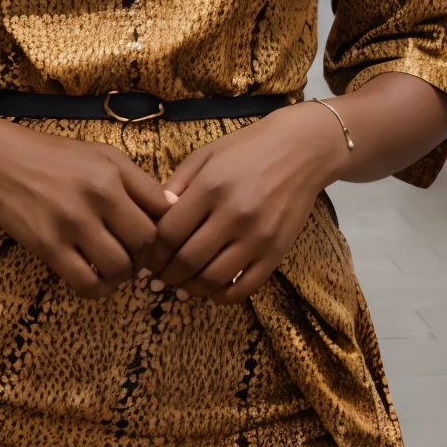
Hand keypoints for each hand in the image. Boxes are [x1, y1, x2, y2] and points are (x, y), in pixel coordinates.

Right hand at [0, 118, 171, 298]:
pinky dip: (98, 289)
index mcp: (114, 175)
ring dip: (123, 274)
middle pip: (145, 243)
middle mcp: (97, 198)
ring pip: (119, 267)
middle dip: (145, 255)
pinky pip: (85, 283)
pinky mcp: (48, 246)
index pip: (161, 214)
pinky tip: (98, 280)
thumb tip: (173, 209)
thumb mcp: (102, 155)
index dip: (166, 231)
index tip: (156, 238)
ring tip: (115, 267)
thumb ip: (139, 181)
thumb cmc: (54, 156)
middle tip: (135, 254)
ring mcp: (71, 224)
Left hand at [134, 106, 342, 303]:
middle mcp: (233, 214)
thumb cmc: (247, 150)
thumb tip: (152, 220)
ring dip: (191, 289)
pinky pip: (247, 286)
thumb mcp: (204, 156)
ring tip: (180, 289)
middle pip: (187, 260)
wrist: (301, 150)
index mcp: (210, 188)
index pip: (169, 234)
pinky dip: (225, 296)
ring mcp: (258, 236)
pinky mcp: (277, 251)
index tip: (145, 263)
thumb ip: (176, 187)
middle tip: (157, 281)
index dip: (152, 255)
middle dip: (166, 276)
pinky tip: (213, 293)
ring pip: (214, 278)